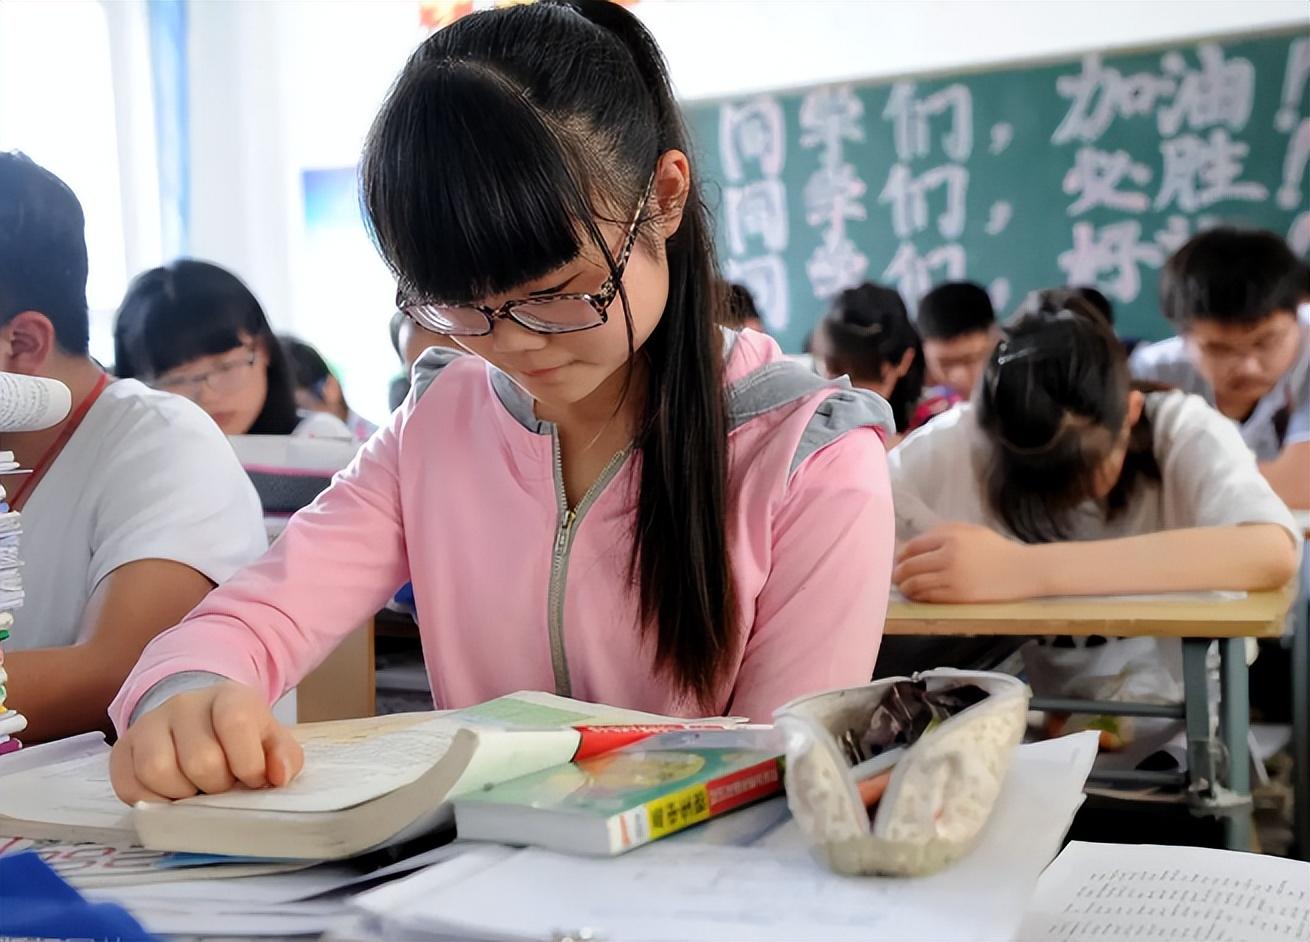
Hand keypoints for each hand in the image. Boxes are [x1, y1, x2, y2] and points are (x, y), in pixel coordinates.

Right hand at [110, 681, 303, 804]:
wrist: (198, 720)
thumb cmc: (240, 737)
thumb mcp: (271, 740)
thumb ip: (285, 756)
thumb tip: (278, 776)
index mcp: (228, 696)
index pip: (236, 723)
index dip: (249, 763)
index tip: (254, 780)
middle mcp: (184, 704)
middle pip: (200, 759)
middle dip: (218, 786)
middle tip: (224, 787)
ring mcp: (148, 724)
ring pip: (158, 771)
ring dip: (183, 796)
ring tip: (197, 792)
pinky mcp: (122, 750)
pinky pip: (129, 786)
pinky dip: (153, 803)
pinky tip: (173, 797)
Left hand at [892, 522, 1038, 602]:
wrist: (1022, 570)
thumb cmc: (996, 549)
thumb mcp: (971, 531)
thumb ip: (944, 531)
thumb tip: (915, 543)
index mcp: (951, 536)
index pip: (913, 547)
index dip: (901, 555)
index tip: (897, 561)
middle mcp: (948, 556)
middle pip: (910, 566)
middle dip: (898, 573)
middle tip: (895, 577)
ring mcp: (952, 577)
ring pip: (915, 584)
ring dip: (905, 587)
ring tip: (903, 588)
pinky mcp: (958, 596)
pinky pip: (929, 597)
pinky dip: (918, 597)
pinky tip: (917, 596)